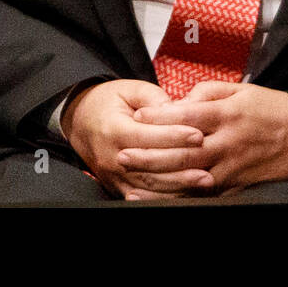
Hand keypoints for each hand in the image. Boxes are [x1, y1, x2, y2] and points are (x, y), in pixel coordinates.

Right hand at [60, 79, 212, 199]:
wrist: (80, 122)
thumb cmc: (109, 102)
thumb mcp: (129, 89)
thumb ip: (153, 97)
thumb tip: (177, 108)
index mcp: (113, 129)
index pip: (147, 136)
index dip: (174, 136)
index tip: (198, 134)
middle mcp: (111, 156)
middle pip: (151, 166)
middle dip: (182, 165)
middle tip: (208, 161)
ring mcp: (113, 176)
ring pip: (149, 186)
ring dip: (179, 185)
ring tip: (204, 180)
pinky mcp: (117, 187)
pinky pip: (144, 197)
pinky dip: (166, 197)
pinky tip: (186, 192)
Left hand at [122, 81, 287, 198]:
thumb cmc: (274, 109)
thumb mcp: (244, 89)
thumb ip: (210, 92)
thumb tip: (181, 100)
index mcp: (229, 114)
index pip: (187, 116)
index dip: (160, 116)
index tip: (137, 115)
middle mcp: (228, 142)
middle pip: (183, 150)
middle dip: (150, 154)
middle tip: (123, 154)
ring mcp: (233, 167)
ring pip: (191, 176)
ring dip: (160, 180)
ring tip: (134, 181)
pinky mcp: (238, 186)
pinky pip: (205, 193)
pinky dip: (182, 196)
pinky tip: (163, 199)